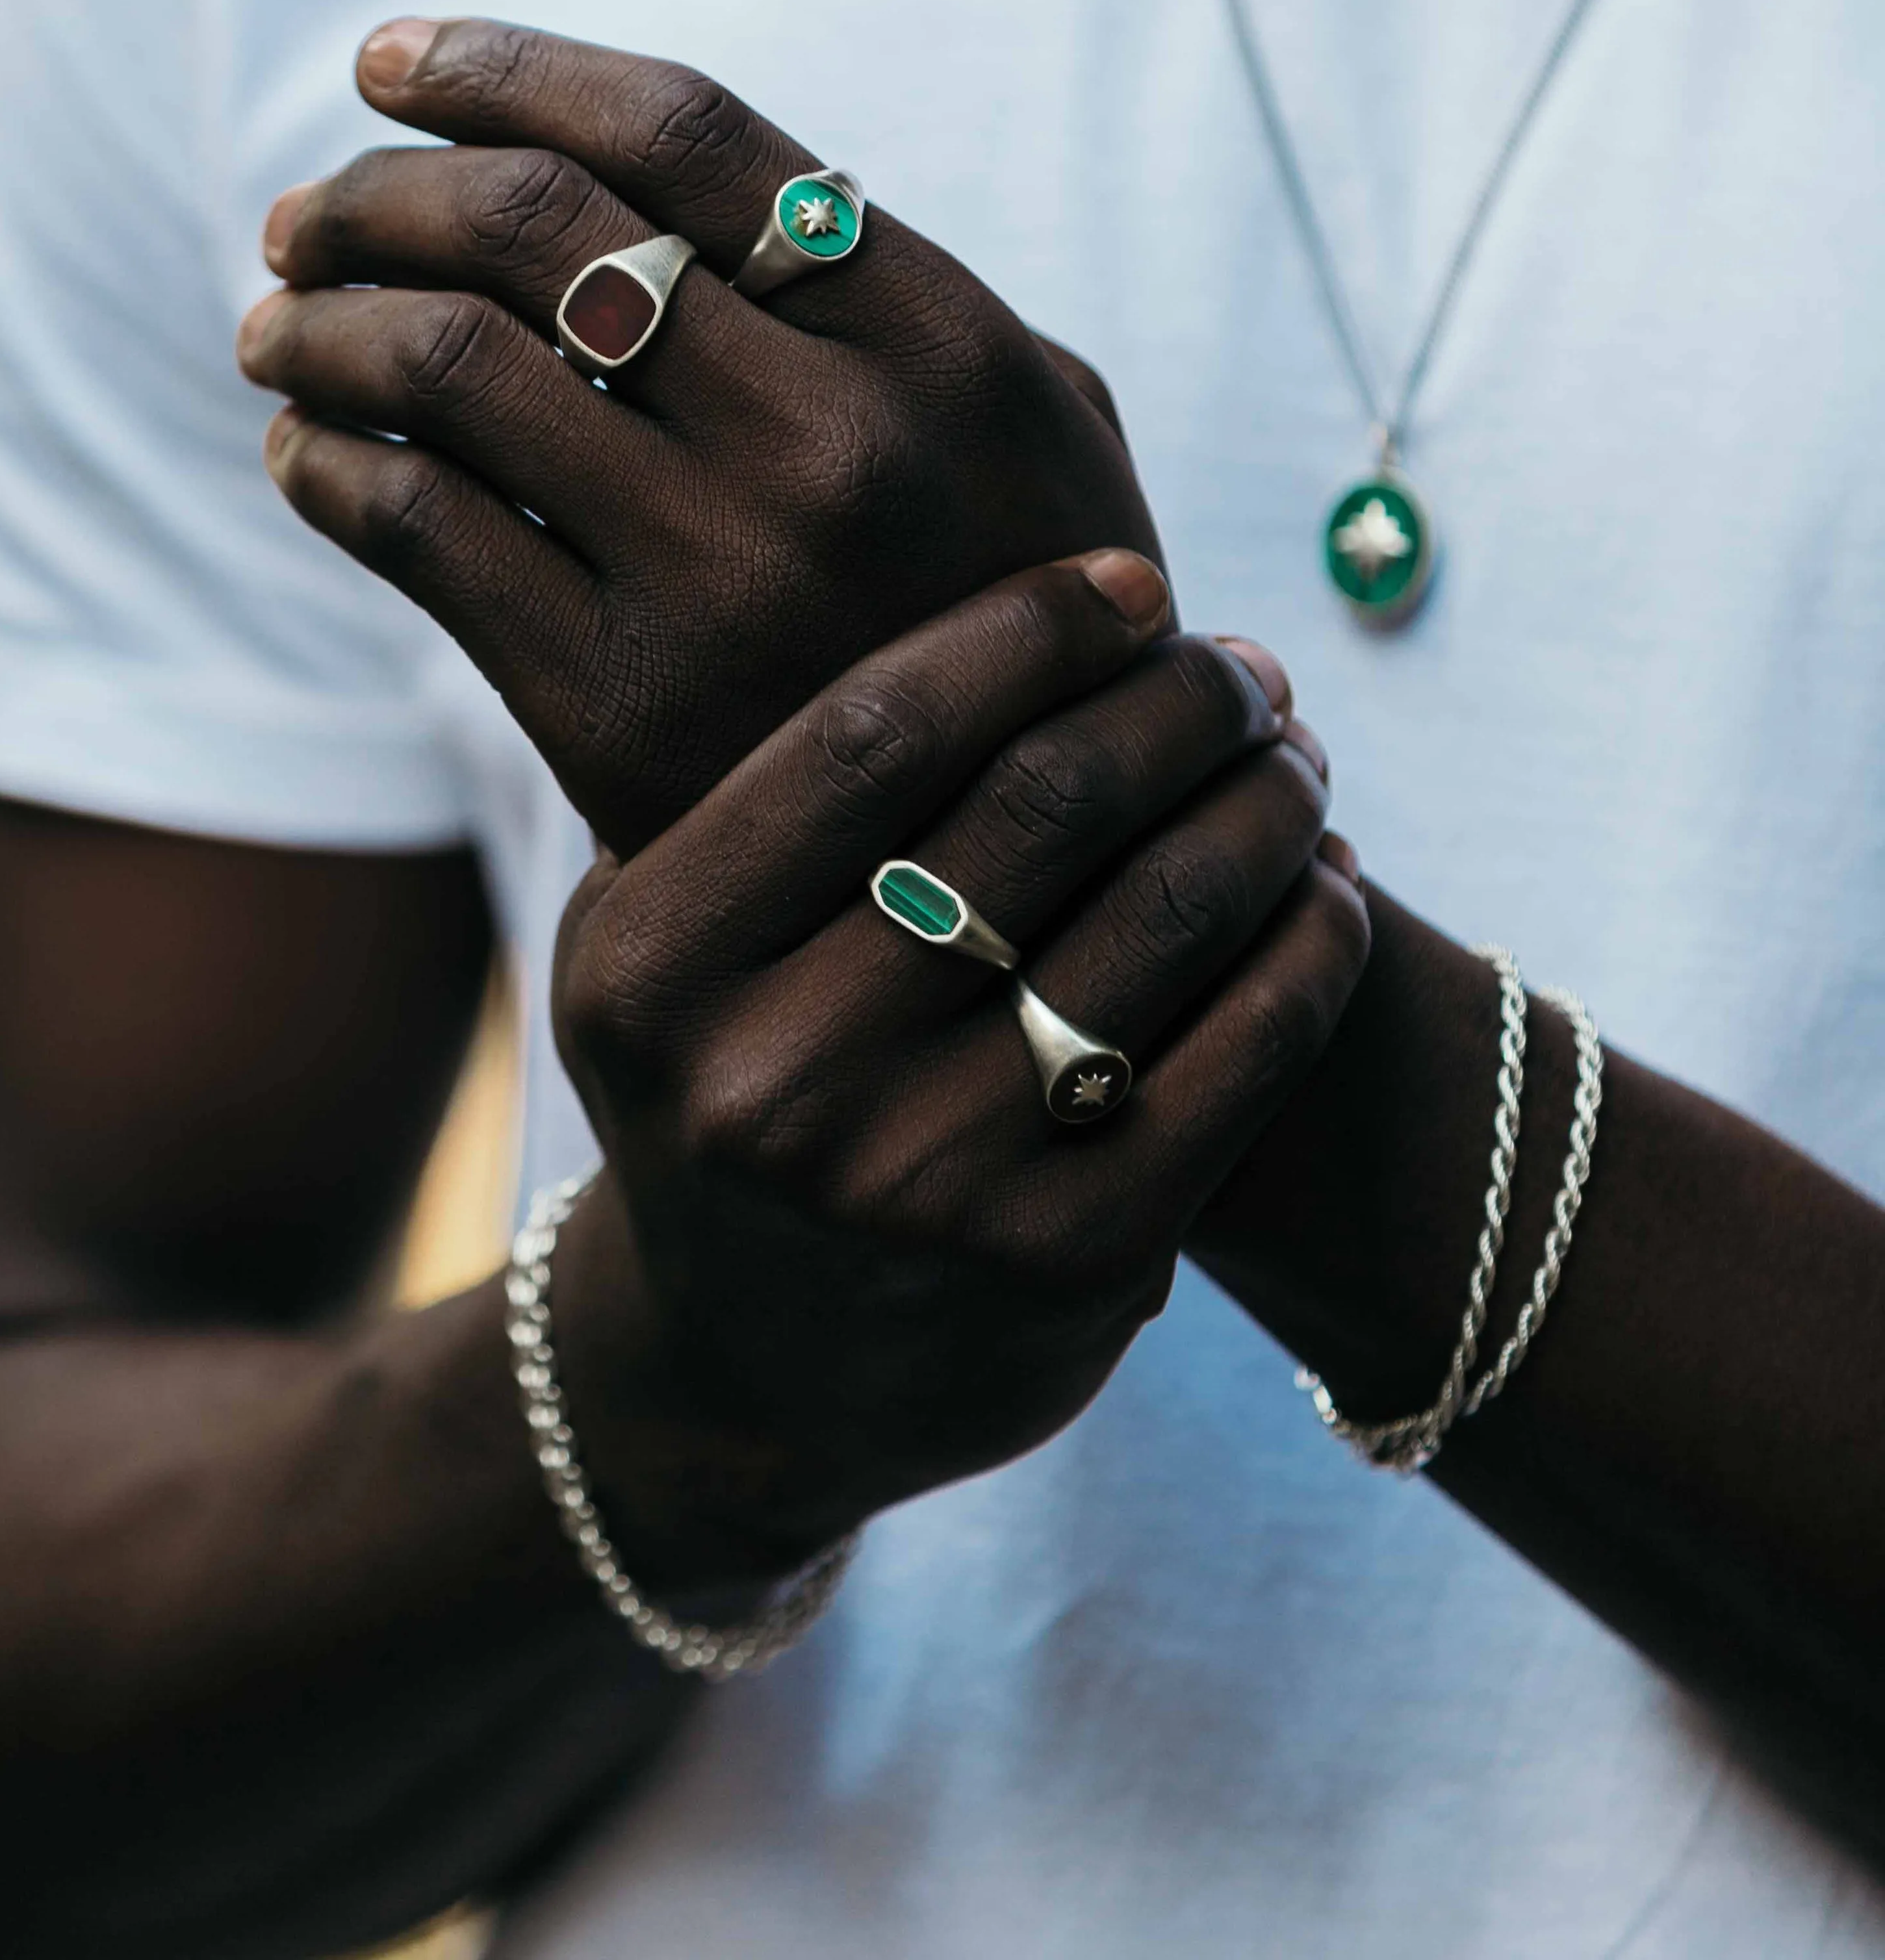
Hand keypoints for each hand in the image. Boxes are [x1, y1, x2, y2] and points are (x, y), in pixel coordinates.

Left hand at [241, 17, 1161, 853]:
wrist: (995, 877)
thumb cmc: (1009, 623)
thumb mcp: (1040, 435)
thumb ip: (907, 297)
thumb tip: (696, 181)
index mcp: (946, 345)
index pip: (681, 133)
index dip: (502, 71)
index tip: (391, 66)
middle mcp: (836, 447)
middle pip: (534, 227)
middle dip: (377, 193)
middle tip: (304, 217)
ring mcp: (721, 581)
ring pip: (444, 364)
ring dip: (318, 318)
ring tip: (278, 323)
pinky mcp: (614, 710)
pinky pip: (409, 530)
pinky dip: (321, 462)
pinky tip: (303, 450)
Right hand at [535, 558, 1366, 1561]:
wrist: (746, 1386)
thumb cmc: (716, 1097)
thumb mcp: (648, 948)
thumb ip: (736, 789)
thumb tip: (954, 589)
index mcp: (653, 968)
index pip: (872, 732)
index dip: (1026, 629)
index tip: (1124, 582)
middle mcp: (774, 1081)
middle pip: (1039, 805)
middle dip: (1175, 699)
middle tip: (1236, 669)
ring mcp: (926, 1185)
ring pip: (1163, 916)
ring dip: (1263, 801)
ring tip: (1290, 757)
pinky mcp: (1071, 1267)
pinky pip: (1243, 1055)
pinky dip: (1308, 943)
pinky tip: (1321, 886)